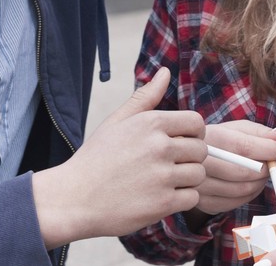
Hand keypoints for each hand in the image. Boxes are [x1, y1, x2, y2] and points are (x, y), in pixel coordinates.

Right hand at [33, 67, 206, 246]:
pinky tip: (161, 197)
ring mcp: (162, 176)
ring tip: (163, 182)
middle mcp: (159, 146)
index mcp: (150, 122)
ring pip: (199, 174)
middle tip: (168, 166)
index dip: (192, 134)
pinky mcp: (163, 203)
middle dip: (189, 158)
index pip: (196, 123)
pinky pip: (192, 198)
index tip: (179, 143)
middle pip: (201, 149)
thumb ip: (145, 97)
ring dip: (186, 180)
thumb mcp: (116, 121)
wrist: (74, 199)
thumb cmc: (96, 158)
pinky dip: (181, 199)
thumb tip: (166, 72)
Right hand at [190, 121, 275, 218]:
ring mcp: (200, 186)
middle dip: (267, 168)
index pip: (245, 147)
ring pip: (243, 190)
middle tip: (275, 162)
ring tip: (263, 170)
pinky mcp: (205, 203)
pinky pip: (237, 202)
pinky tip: (251, 182)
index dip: (270, 150)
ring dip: (261, 182)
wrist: (187, 160)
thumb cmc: (218, 141)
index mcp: (210, 138)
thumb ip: (260, 132)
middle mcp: (201, 163)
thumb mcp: (235, 129)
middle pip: (244, 172)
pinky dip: (251, 193)